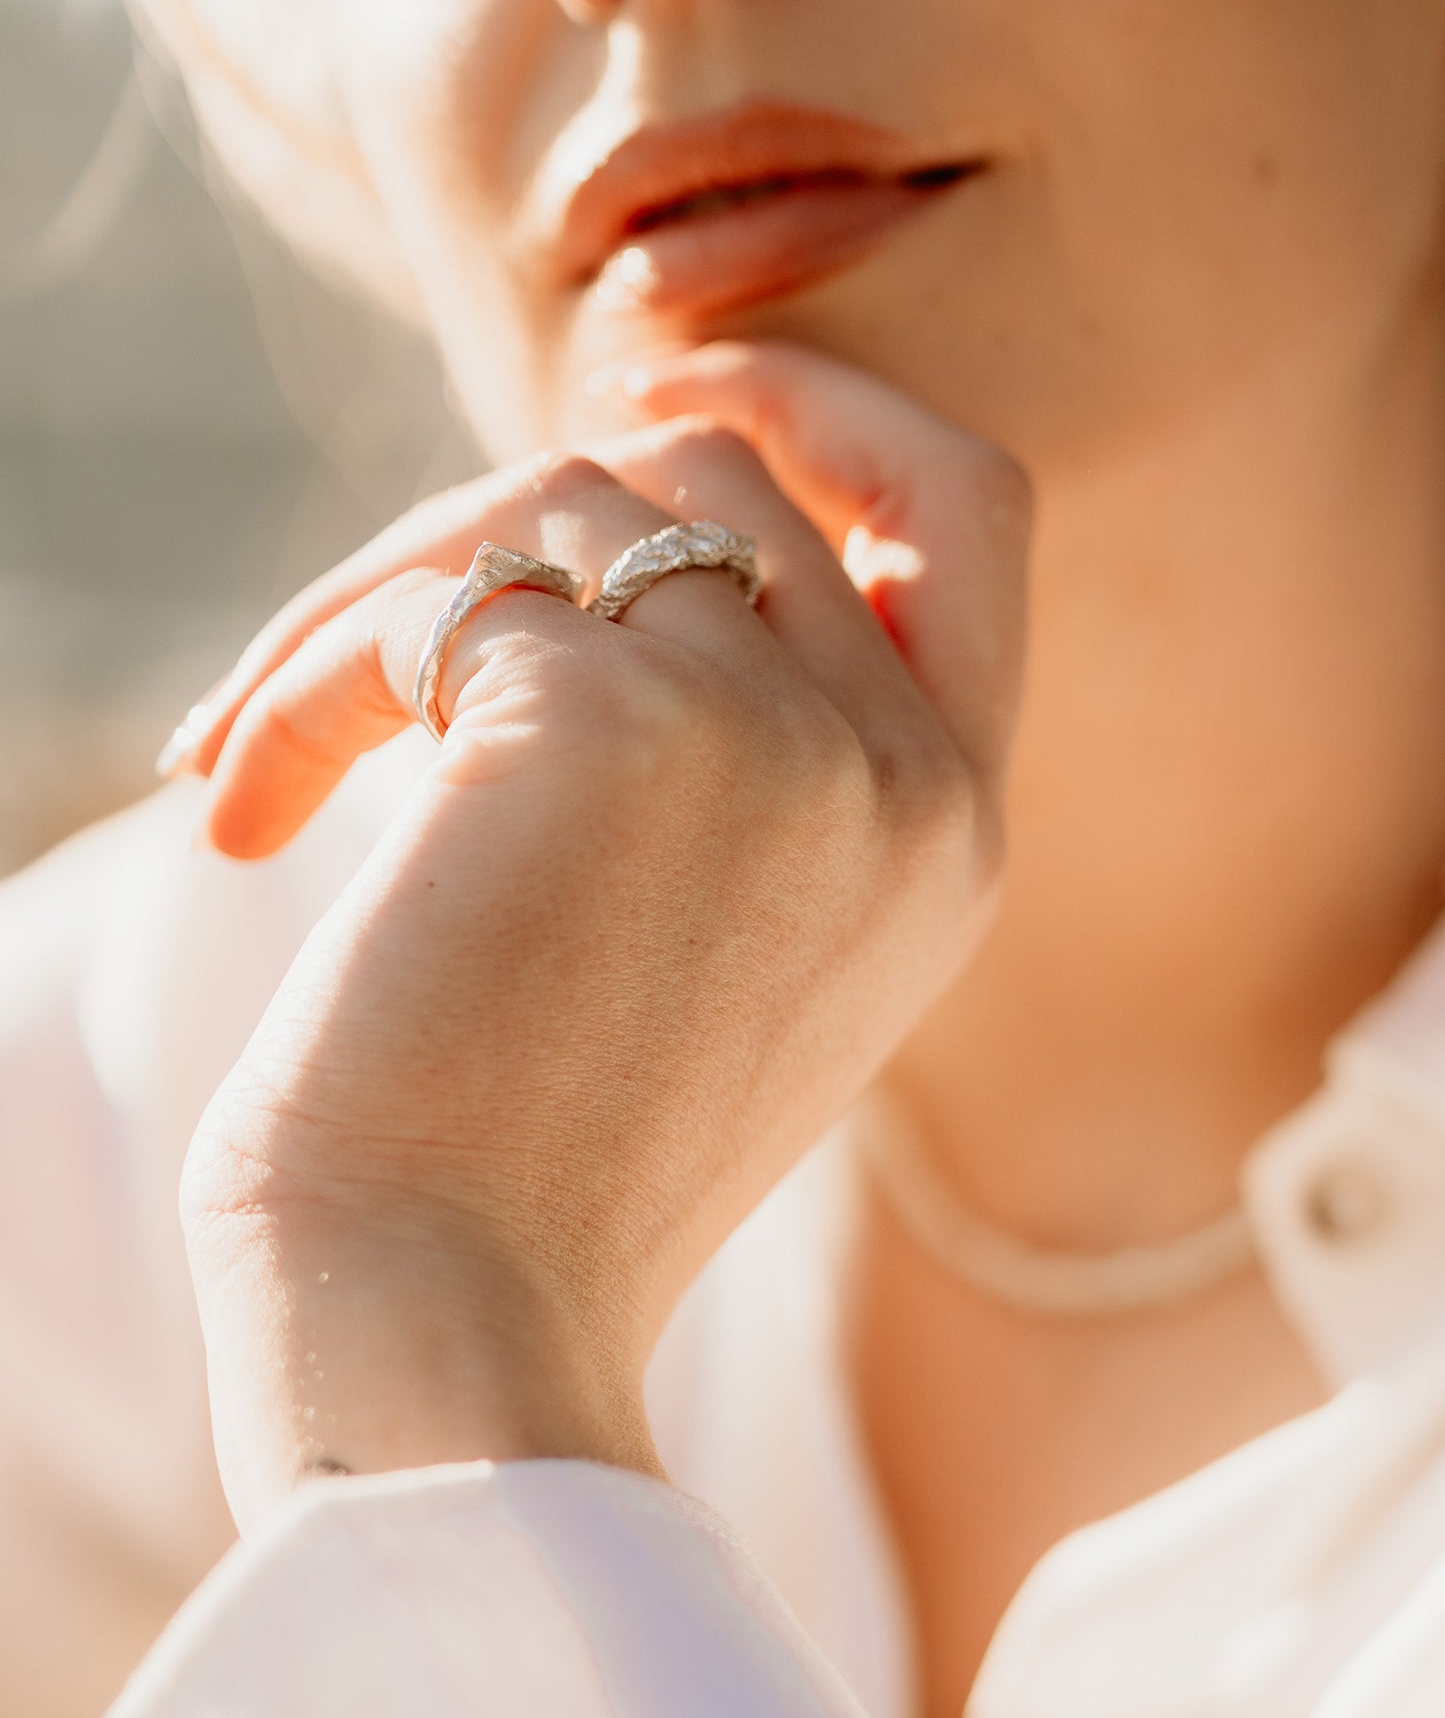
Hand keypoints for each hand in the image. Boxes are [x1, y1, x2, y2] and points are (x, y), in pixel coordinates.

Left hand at [177, 344, 1030, 1530]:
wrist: (455, 1326)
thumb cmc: (548, 1167)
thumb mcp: (722, 946)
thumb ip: (739, 748)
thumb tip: (592, 536)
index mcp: (954, 827)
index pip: (965, 510)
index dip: (832, 411)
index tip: (674, 392)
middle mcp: (903, 768)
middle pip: (712, 471)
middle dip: (511, 519)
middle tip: (368, 646)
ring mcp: (779, 736)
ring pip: (556, 499)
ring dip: (380, 594)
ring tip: (268, 751)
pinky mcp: (610, 722)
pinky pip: (423, 603)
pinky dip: (305, 683)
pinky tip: (245, 805)